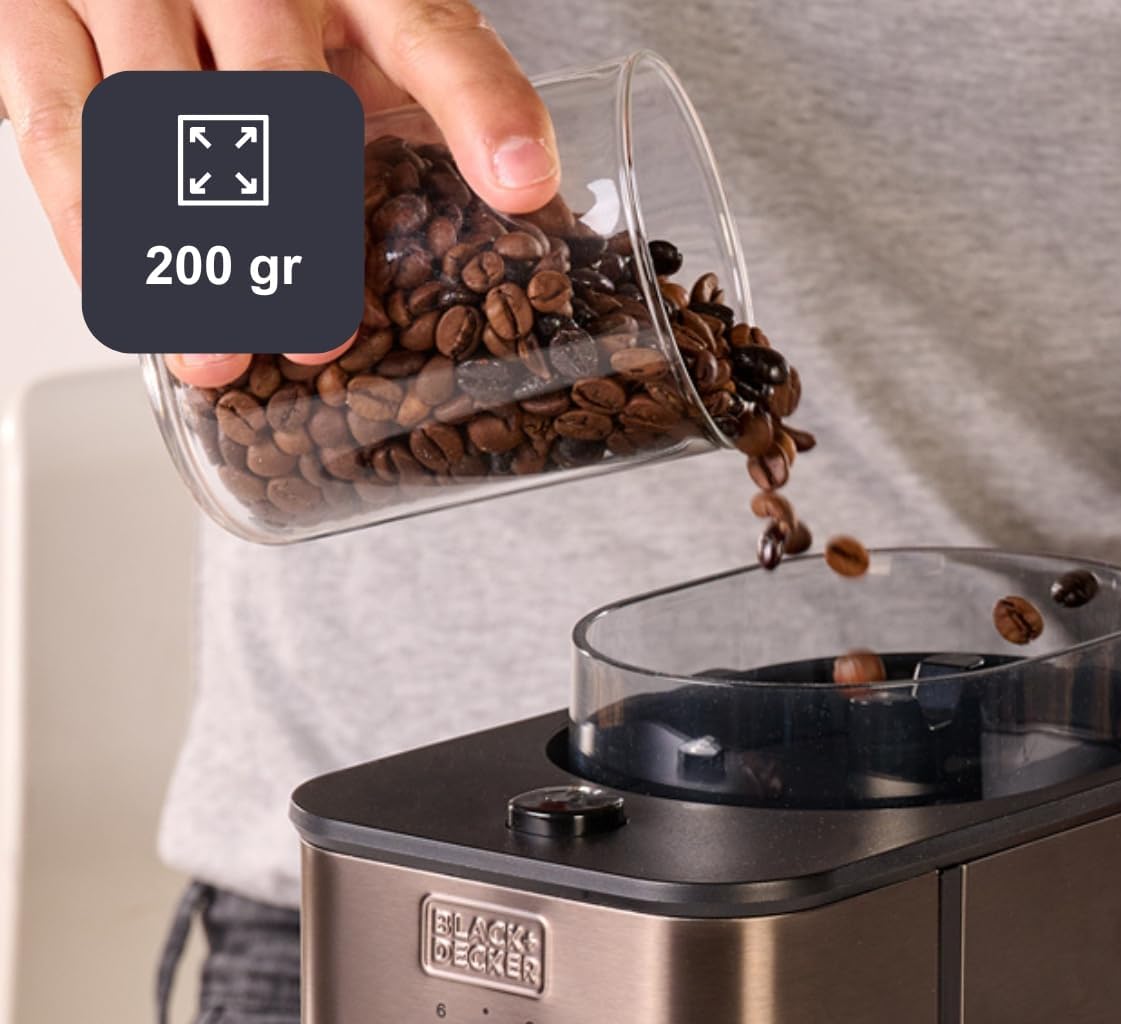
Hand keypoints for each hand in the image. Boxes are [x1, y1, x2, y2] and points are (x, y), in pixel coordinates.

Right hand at [0, 0, 559, 384]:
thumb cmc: (288, 6)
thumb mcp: (371, 36)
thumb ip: (442, 107)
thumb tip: (533, 203)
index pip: (431, 34)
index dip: (480, 106)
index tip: (522, 180)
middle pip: (276, 98)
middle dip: (298, 231)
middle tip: (319, 332)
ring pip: (154, 125)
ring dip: (186, 256)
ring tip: (221, 355)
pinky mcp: (33, 10)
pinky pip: (56, 130)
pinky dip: (93, 229)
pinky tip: (129, 302)